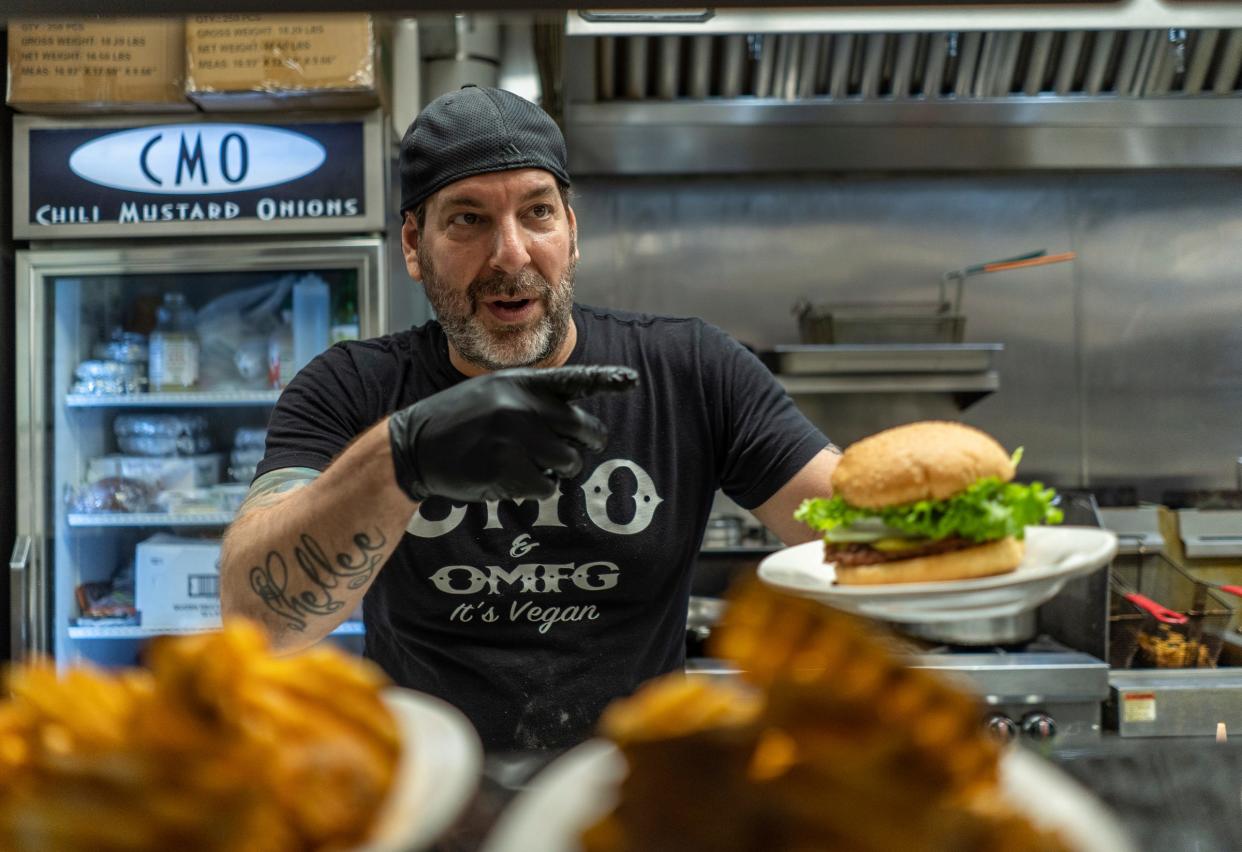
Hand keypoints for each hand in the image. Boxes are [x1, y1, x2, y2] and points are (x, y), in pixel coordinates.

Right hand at [388, 365, 638, 502]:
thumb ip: (533, 401)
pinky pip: (546, 487)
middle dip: (587, 445)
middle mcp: (521, 405)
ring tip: (530, 464)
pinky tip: (513, 479)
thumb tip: (581, 428)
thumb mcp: (494, 394)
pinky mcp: (505, 468)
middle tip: (577, 452)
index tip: (632, 380)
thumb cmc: (460, 421)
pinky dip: (537, 489)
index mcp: (520, 383)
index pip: (573, 380)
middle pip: (583, 430)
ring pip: (569, 462)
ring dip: (559, 470)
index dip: (606, 380)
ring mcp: (513, 437)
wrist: (414, 445)